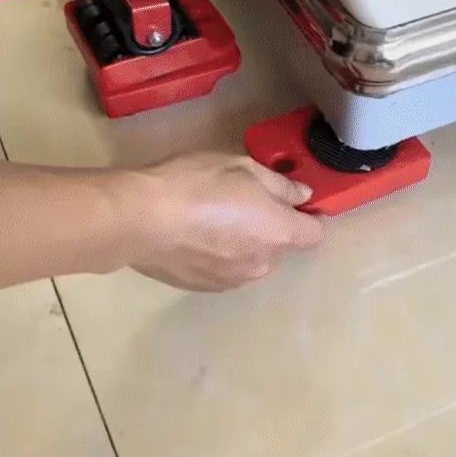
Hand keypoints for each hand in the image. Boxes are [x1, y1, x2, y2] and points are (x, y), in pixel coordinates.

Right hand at [132, 152, 323, 291]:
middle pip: (281, 246)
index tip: (293, 204)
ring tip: (212, 220)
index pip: (315, 234)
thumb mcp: (243, 167)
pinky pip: (227, 270)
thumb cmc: (197, 183)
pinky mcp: (206, 289)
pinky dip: (221, 257)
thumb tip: (304, 196)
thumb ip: (281, 185)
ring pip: (253, 259)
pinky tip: (195, 238)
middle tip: (241, 202)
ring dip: (245, 244)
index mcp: (279, 233)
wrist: (140, 219)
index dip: (310, 217)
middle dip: (270, 227)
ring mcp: (234, 281)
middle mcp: (264, 264)